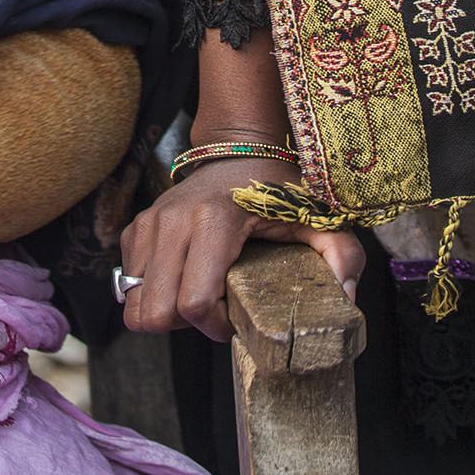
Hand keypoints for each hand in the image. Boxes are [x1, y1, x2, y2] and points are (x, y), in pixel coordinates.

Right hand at [118, 155, 364, 341]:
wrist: (239, 146)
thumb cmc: (279, 187)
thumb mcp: (318, 217)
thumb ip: (341, 254)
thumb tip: (346, 298)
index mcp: (214, 221)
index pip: (193, 303)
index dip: (216, 327)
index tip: (238, 321)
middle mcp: (173, 220)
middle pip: (155, 311)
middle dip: (185, 325)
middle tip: (216, 311)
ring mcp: (150, 222)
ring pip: (133, 302)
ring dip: (165, 311)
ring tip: (199, 295)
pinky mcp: (137, 226)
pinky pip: (129, 283)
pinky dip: (152, 292)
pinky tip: (183, 280)